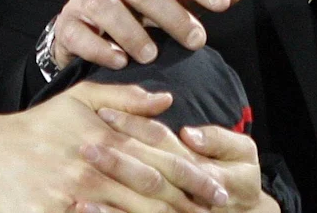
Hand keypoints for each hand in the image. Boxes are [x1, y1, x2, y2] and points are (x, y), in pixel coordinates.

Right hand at [0, 81, 227, 212]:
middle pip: (152, 191)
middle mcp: (96, 165)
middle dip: (187, 205)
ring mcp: (76, 193)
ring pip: (129, 211)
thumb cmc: (40, 125)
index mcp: (107, 136)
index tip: (220, 190)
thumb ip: (126, 99)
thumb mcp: (81, 98)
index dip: (193, 176)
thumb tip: (167, 100)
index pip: (160, 158)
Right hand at [53, 0, 243, 69]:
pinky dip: (100, 48)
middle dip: (173, 16)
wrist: (81, 26)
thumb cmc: (132, 11)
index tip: (223, 4)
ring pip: (107, 9)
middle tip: (197, 41)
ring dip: (133, 33)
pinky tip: (120, 62)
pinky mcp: (67, 24)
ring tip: (152, 56)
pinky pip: (80, 34)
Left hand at [92, 107, 278, 212]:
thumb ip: (218, 139)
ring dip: (108, 199)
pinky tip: (83, 210)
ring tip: (76, 187)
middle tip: (84, 145)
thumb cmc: (239, 179)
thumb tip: (188, 133)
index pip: (165, 143)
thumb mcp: (240, 152)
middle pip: (150, 177)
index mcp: (206, 168)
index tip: (103, 113)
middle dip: (116, 161)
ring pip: (142, 208)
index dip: (134, 127)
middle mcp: (192, 196)